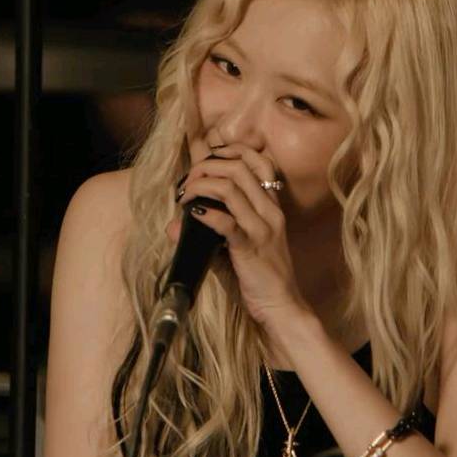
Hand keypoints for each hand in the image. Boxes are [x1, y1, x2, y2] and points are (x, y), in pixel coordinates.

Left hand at [165, 143, 310, 330]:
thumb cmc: (261, 277)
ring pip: (230, 188)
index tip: (207, 160)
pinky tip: (193, 215)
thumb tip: (173, 225)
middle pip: (238, 168)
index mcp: (271, 207)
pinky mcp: (251, 248)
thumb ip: (210, 233)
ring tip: (184, 197)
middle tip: (188, 182)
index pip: (259, 161)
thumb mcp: (240, 248)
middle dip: (205, 167)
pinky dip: (205, 215)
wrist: (282, 306)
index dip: (231, 151)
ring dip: (200, 186)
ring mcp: (262, 229)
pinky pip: (226, 222)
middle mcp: (270, 212)